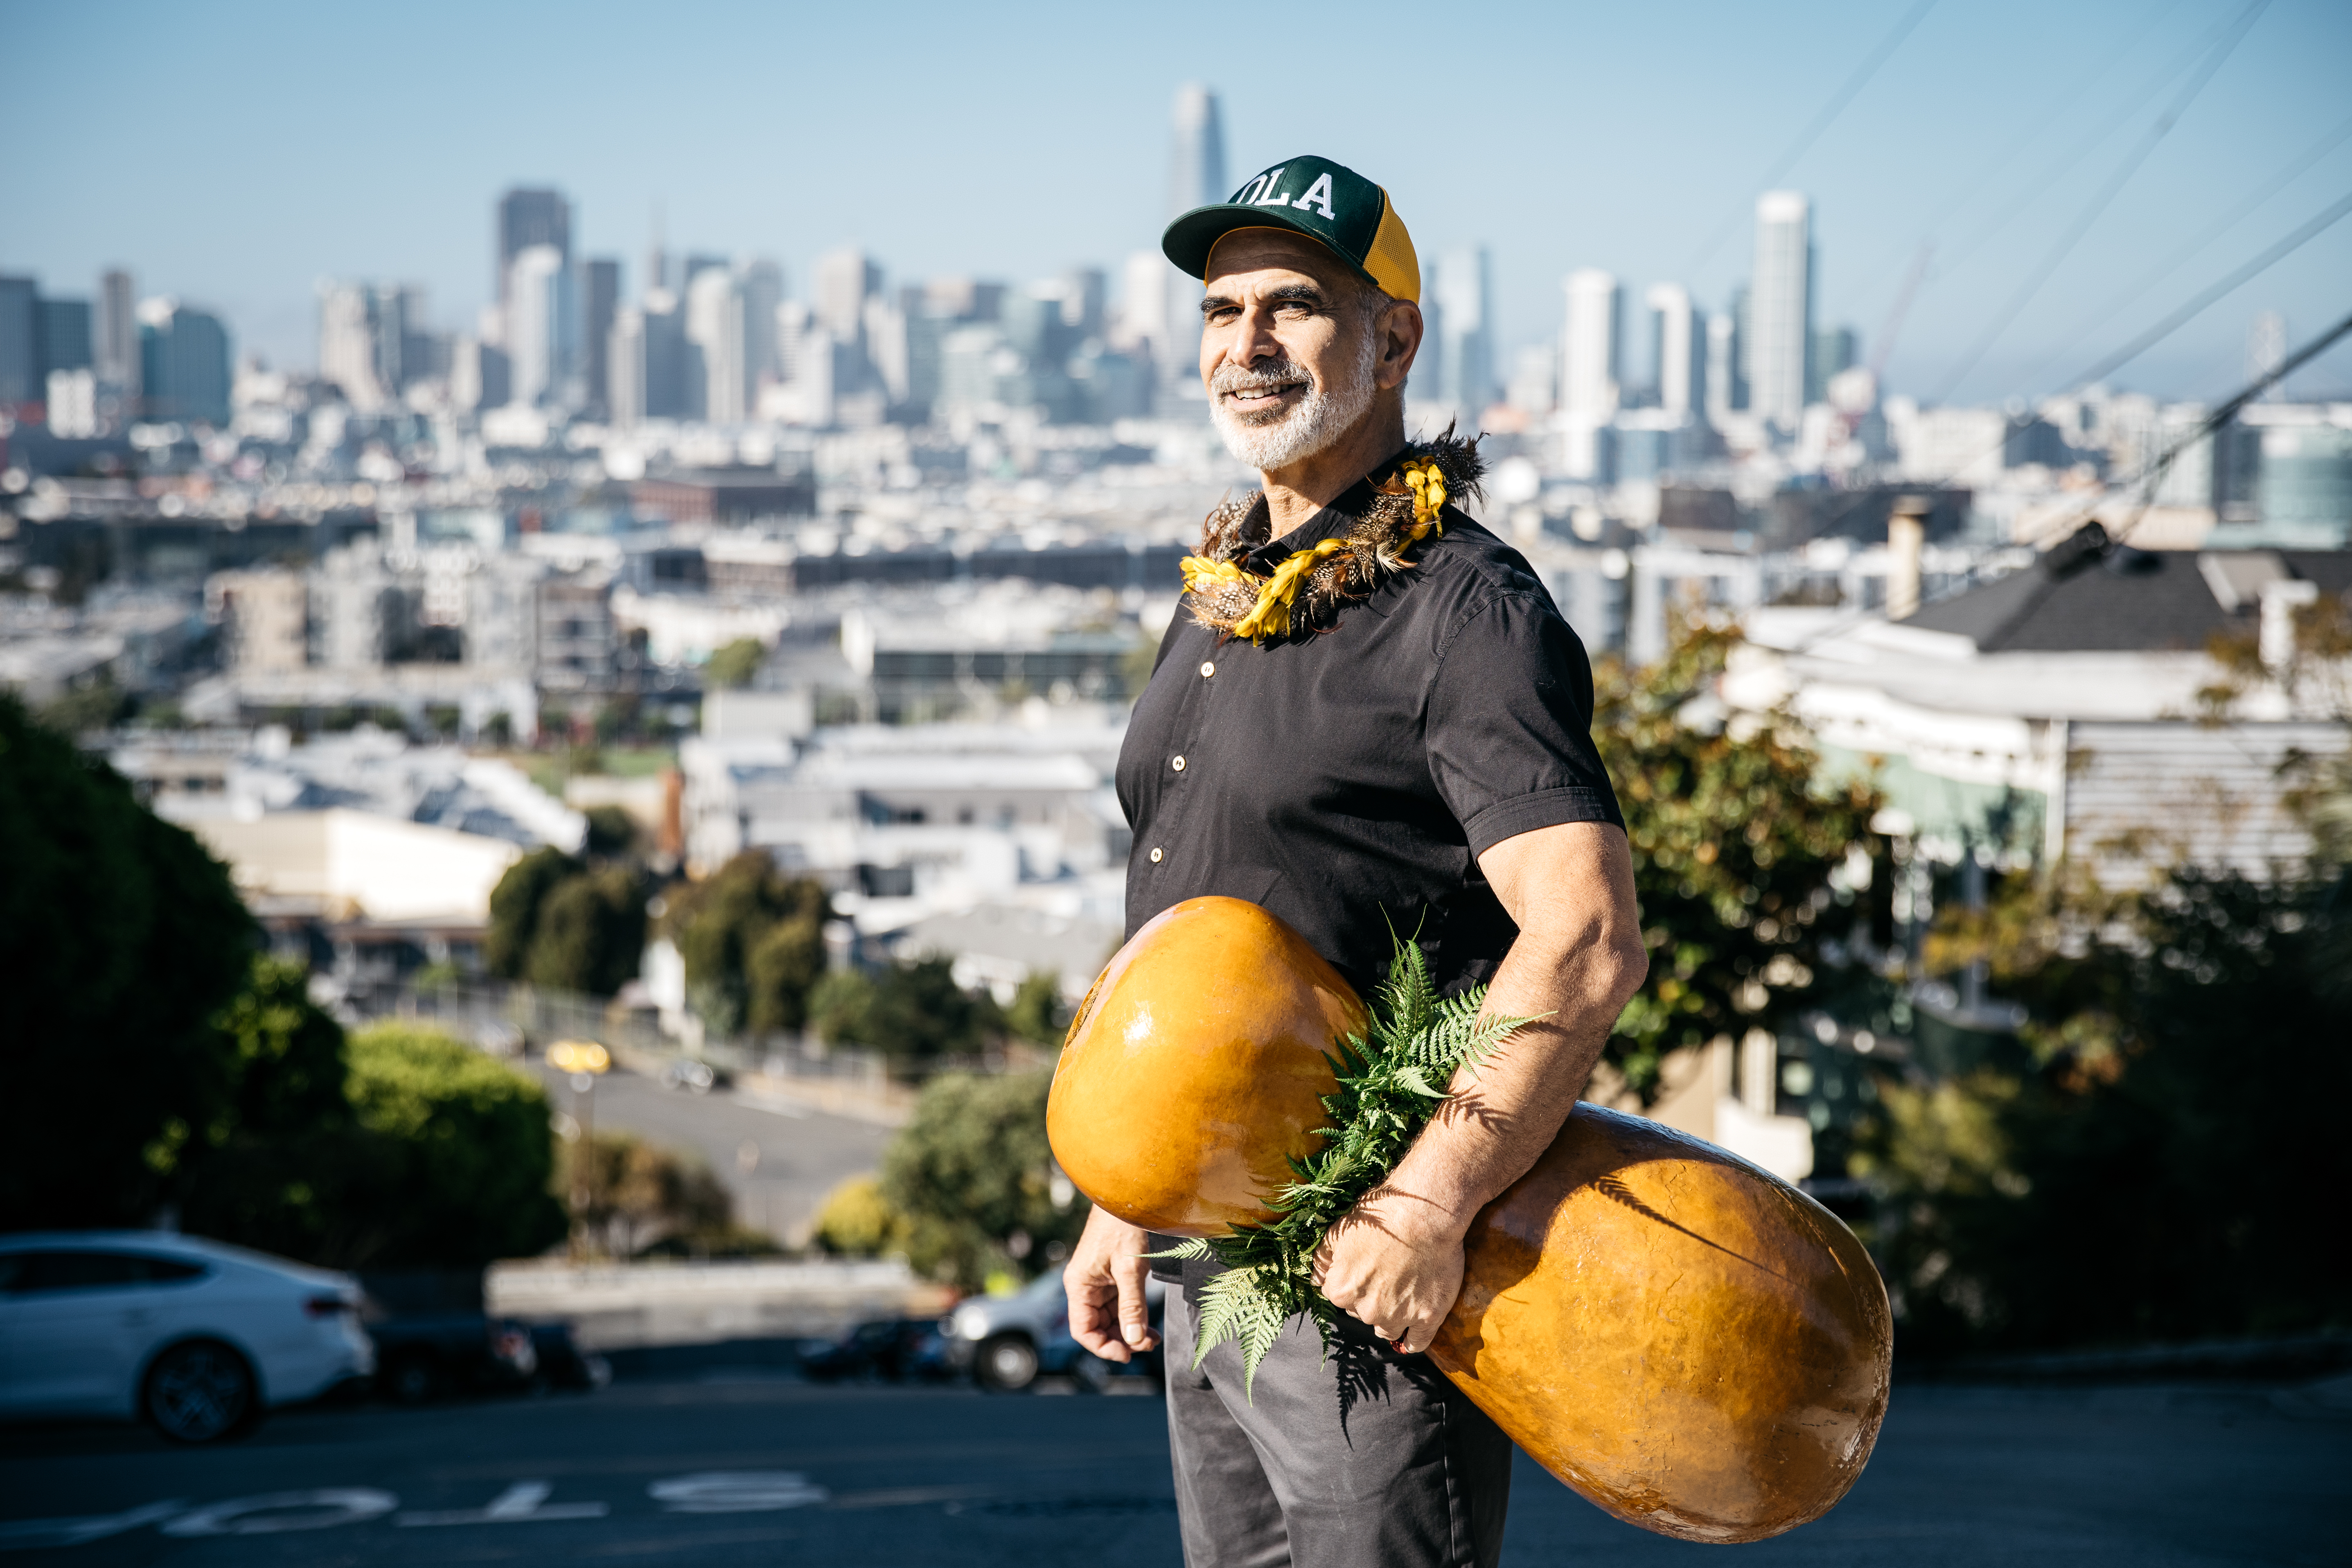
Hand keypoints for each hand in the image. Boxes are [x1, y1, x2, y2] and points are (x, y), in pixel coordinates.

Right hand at [1064, 1206, 1159, 1362]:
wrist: (1133, 1195)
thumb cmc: (1125, 1226)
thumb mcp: (1131, 1268)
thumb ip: (1132, 1306)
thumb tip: (1134, 1341)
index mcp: (1080, 1285)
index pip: (1082, 1330)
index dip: (1103, 1347)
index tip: (1128, 1355)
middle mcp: (1086, 1285)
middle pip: (1097, 1327)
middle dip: (1121, 1340)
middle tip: (1148, 1344)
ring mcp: (1099, 1281)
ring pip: (1110, 1318)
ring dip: (1129, 1331)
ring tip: (1152, 1337)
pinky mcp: (1114, 1275)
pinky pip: (1120, 1304)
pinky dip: (1134, 1316)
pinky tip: (1149, 1324)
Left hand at [1312, 1186, 1466, 1355]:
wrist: (1425, 1213)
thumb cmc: (1381, 1216)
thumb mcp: (1338, 1231)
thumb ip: (1322, 1260)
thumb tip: (1315, 1279)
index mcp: (1341, 1290)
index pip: (1338, 1295)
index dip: (1350, 1281)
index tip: (1364, 1269)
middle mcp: (1366, 1310)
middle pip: (1361, 1313)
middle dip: (1369, 1299)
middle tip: (1385, 1275)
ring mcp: (1398, 1317)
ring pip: (1386, 1329)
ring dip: (1389, 1317)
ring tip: (1401, 1295)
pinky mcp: (1428, 1318)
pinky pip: (1416, 1342)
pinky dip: (1412, 1338)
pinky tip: (1413, 1329)